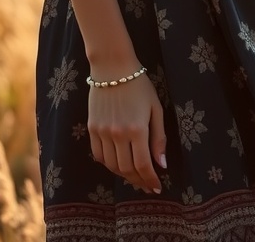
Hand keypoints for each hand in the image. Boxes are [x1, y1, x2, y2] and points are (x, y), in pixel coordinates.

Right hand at [88, 72, 166, 193]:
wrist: (112, 67)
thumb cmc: (139, 85)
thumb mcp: (155, 108)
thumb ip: (159, 138)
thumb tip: (162, 164)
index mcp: (137, 129)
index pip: (143, 165)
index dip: (150, 180)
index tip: (157, 187)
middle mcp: (118, 134)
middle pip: (127, 169)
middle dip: (138, 181)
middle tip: (146, 185)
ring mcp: (102, 132)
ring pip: (112, 166)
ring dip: (124, 175)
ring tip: (134, 176)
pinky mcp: (92, 128)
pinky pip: (98, 155)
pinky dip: (108, 164)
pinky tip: (117, 164)